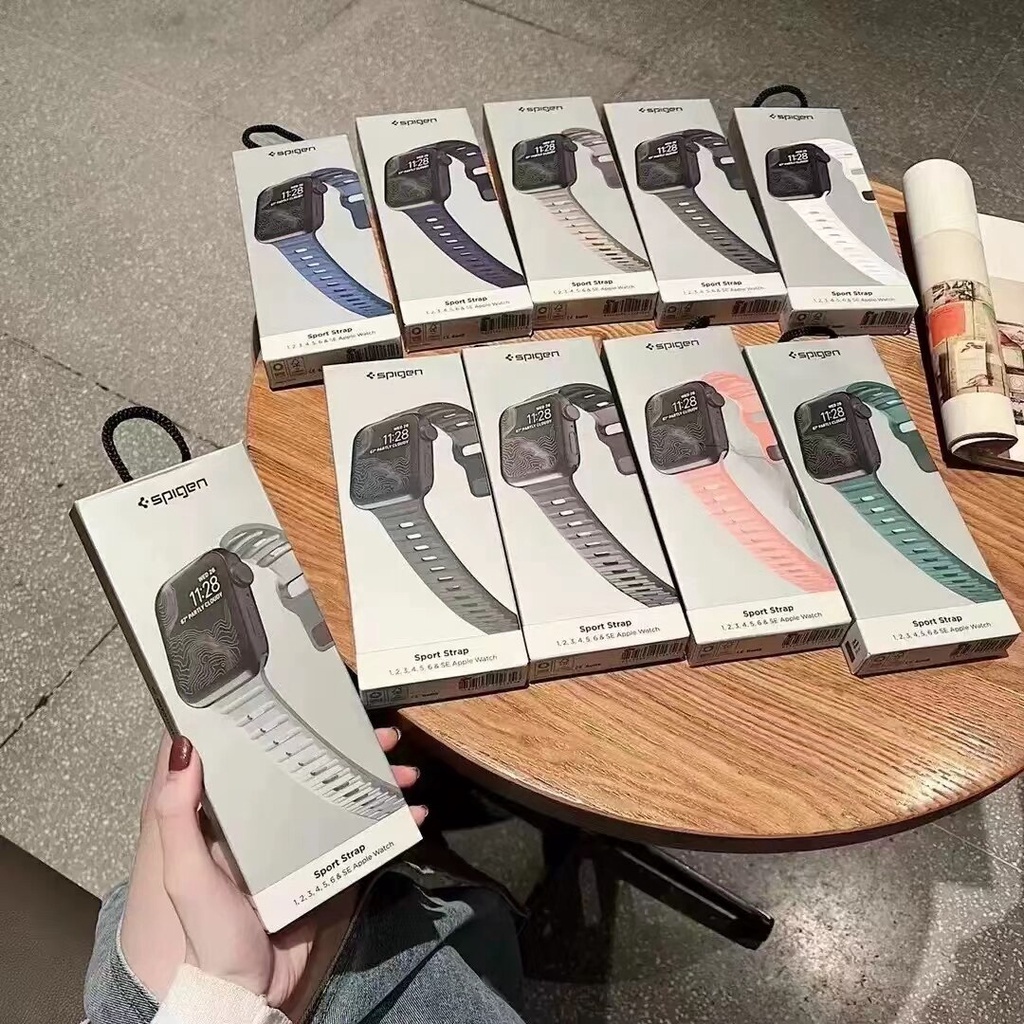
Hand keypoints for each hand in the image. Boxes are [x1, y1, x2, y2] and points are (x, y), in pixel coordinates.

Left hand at [138, 728, 425, 1006]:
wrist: (250, 992)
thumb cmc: (211, 933)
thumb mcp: (187, 874)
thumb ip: (176, 815)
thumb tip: (182, 745)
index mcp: (229, 813)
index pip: (251, 753)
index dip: (276, 720)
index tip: (305, 694)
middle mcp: (267, 817)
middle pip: (310, 764)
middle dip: (350, 745)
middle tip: (380, 735)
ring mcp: (300, 840)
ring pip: (342, 791)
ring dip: (377, 778)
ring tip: (405, 773)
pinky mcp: (327, 864)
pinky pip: (362, 832)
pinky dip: (390, 821)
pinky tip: (412, 814)